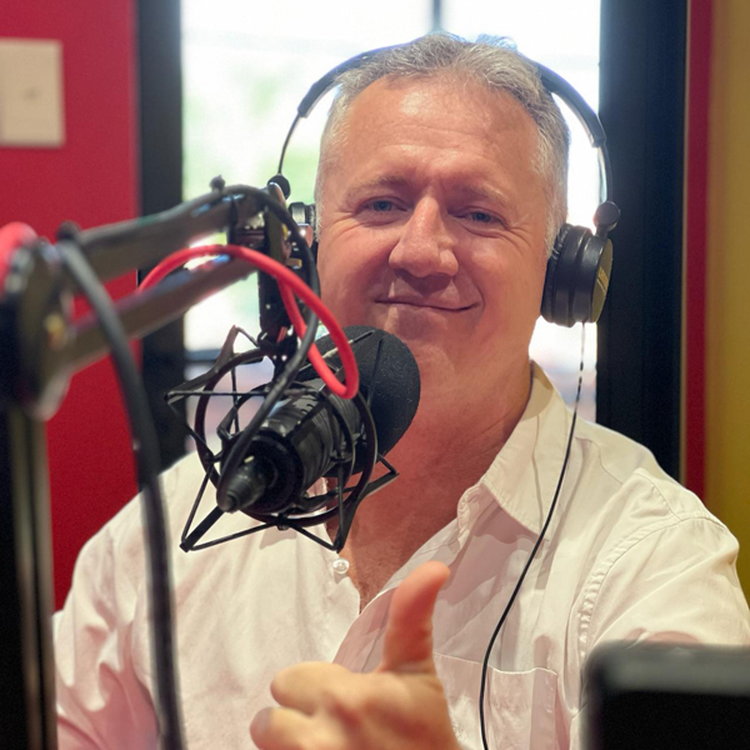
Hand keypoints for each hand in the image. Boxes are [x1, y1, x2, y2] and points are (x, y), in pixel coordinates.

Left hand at [249, 560, 458, 748]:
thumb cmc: (423, 733)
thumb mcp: (417, 672)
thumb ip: (410, 615)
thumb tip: (436, 566)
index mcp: (344, 698)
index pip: (285, 682)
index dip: (315, 690)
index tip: (345, 704)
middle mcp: (318, 740)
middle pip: (267, 723)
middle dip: (298, 722)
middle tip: (337, 731)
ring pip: (269, 748)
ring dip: (289, 749)